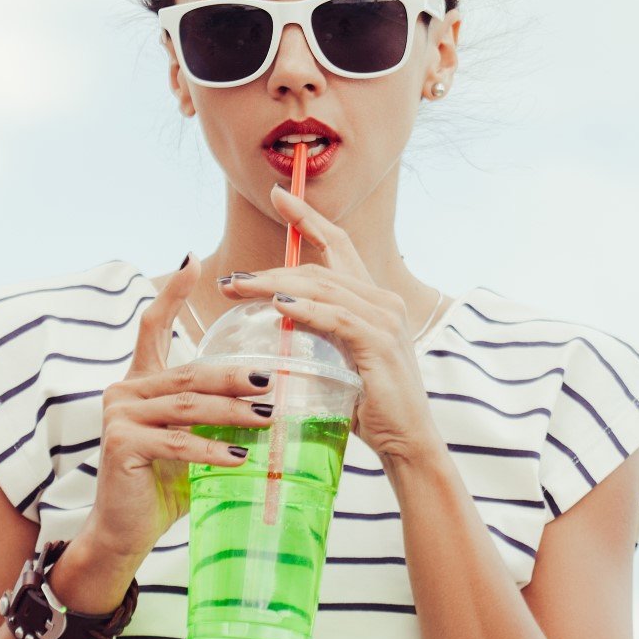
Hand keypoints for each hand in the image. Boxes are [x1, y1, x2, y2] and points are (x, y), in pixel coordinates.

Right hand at [86, 255, 274, 567]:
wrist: (124, 532)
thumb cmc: (163, 486)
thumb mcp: (191, 442)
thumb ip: (212, 417)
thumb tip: (266, 400)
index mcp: (141, 382)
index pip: (153, 328)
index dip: (172, 294)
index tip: (193, 261)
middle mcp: (125, 390)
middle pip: (190, 373)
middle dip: (236, 375)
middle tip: (274, 379)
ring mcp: (119, 414)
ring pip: (189, 405)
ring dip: (233, 411)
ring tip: (269, 416)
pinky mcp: (121, 442)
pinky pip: (178, 442)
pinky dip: (213, 449)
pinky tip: (240, 457)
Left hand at [222, 184, 444, 468]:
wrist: (408, 443)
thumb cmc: (372, 407)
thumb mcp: (340, 361)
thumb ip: (320, 334)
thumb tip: (279, 320)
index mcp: (374, 301)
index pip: (340, 246)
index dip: (308, 218)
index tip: (279, 195)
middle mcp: (383, 301)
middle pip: (320, 267)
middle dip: (271, 268)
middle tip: (230, 278)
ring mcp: (385, 320)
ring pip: (322, 288)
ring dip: (274, 286)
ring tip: (237, 290)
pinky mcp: (380, 343)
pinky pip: (336, 318)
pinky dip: (305, 310)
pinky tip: (277, 307)